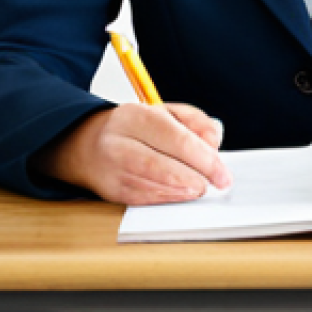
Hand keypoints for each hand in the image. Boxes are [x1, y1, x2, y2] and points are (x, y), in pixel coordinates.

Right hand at [34, 102, 230, 205]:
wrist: (88, 144)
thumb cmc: (134, 128)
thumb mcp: (165, 112)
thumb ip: (194, 121)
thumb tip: (213, 141)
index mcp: (135, 116)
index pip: (174, 138)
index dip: (203, 158)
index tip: (222, 172)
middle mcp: (119, 142)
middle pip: (162, 165)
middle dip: (194, 178)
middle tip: (215, 183)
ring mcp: (112, 169)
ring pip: (153, 186)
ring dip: (182, 191)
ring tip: (199, 188)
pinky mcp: (111, 192)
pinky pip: (145, 199)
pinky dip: (167, 199)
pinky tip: (181, 195)